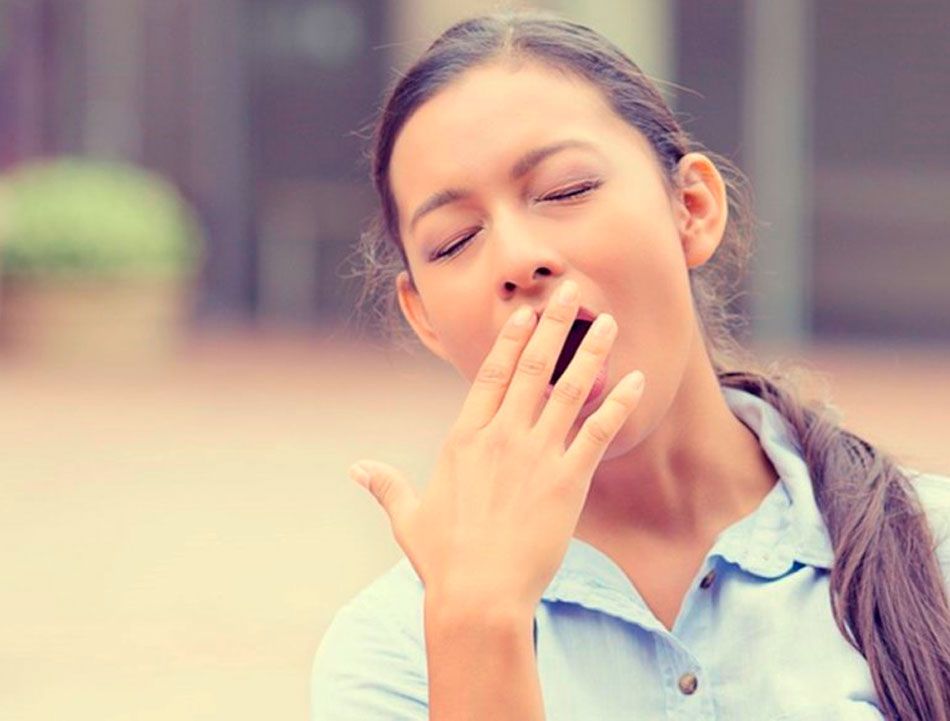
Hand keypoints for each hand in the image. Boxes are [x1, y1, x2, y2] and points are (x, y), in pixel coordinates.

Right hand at [348, 279, 645, 613]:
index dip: (511, 340)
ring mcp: (536, 456)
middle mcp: (501, 436)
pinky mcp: (568, 482)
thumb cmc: (442, 560)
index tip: (526, 313)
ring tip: (610, 322)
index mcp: (464, 439)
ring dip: (591, 352)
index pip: (489, 373)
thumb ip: (386, 485)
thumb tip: (356, 469)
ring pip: (569, 389)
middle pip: (531, 367)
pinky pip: (598, 432)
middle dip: (554, 325)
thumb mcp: (408, 517)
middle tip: (572, 291)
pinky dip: (618, 403)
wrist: (479, 596)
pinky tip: (636, 379)